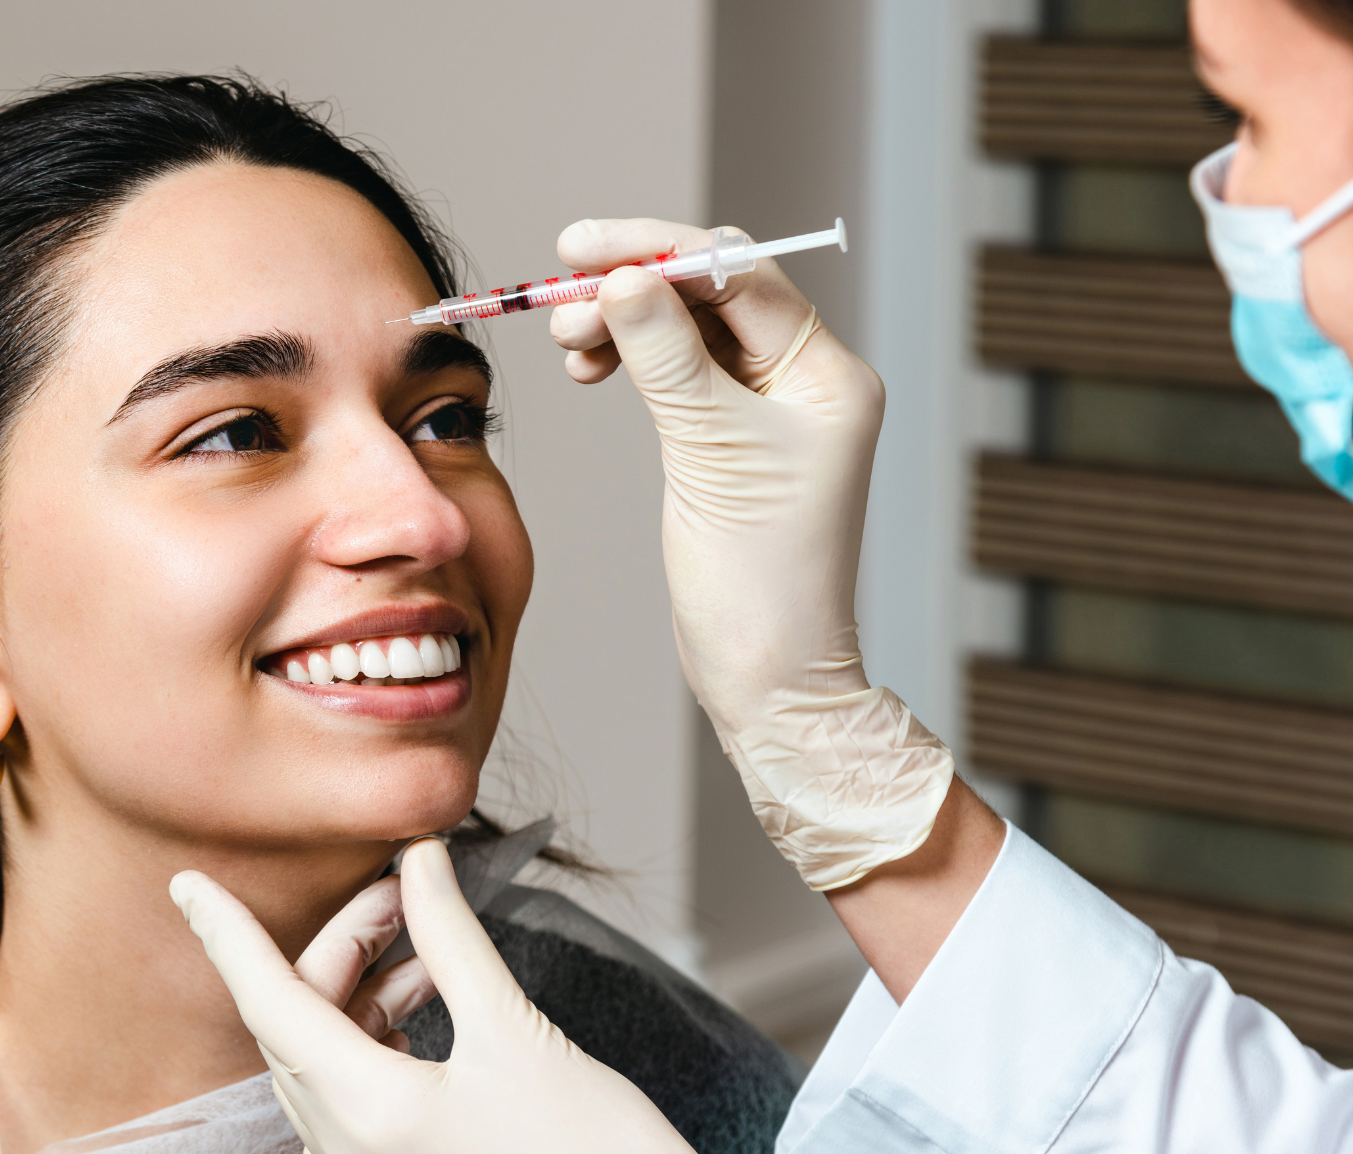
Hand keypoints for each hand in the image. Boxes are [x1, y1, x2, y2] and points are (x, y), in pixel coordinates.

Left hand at [170, 839, 723, 1153]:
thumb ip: (453, 940)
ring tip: (426, 947)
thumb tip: (420, 864)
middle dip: (340, 946)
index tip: (189, 885)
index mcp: (368, 1114)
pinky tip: (429, 1007)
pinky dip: (379, 1042)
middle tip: (402, 891)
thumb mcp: (518, 1034)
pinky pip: (357, 1106)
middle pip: (300, 1028)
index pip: (267, 1003)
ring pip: (327, 1067)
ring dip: (362, 994)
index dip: (226, 935)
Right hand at [549, 220, 952, 890]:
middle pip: (709, 294)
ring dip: (621, 321)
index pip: (738, 275)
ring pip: (684, 330)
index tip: (580, 249)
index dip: (656, 251)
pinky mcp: (729, 438)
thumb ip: (666, 358)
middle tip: (558, 298)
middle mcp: (803, 380)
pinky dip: (628, 359)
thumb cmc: (760, 578)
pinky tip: (589, 365)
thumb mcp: (710, 454)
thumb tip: (624, 279)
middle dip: (631, 285)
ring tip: (566, 341)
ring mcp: (766, 410)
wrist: (768, 674)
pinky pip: (674, 371)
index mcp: (826, 373)